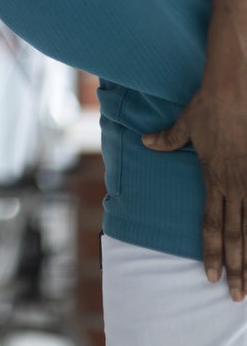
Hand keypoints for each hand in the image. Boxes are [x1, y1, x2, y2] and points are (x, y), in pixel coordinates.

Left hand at [144, 40, 246, 300]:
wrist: (232, 87)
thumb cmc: (208, 106)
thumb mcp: (183, 125)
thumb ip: (166, 139)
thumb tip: (145, 143)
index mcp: (213, 180)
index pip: (211, 225)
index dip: (212, 253)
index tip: (212, 277)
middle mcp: (235, 184)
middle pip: (237, 235)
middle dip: (238, 267)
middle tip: (237, 296)